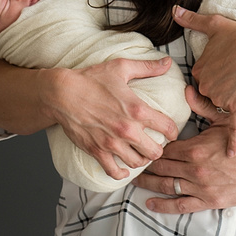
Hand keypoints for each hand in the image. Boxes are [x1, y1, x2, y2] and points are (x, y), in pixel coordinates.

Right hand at [50, 57, 181, 180]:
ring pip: (138, 163)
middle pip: (156, 152)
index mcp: (137, 109)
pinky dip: (121, 173)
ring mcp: (111, 143)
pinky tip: (123, 167)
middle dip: (159, 148)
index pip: (167, 128)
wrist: (62, 94)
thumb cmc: (91, 79)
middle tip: (156, 143)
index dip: (173, 131)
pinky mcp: (97, 151)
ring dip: (142, 160)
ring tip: (140, 153)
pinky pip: (114, 171)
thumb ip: (147, 67)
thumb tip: (167, 62)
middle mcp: (127, 130)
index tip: (171, 132)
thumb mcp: (121, 68)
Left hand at [134, 86, 235, 212]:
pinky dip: (163, 206)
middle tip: (130, 161)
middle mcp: (195, 169)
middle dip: (144, 164)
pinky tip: (149, 202)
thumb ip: (202, 106)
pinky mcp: (210, 201)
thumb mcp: (227, 118)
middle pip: (161, 167)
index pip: (165, 148)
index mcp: (196, 148)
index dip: (151, 146)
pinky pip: (181, 205)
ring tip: (133, 179)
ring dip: (148, 183)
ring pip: (167, 186)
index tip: (139, 144)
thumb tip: (185, 89)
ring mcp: (202, 187)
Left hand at [174, 5, 235, 154]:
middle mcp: (206, 87)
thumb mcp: (213, 24)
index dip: (214, 76)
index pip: (201, 81)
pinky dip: (232, 141)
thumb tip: (174, 9)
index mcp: (199, 70)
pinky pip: (233, 128)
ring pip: (222, 107)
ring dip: (231, 103)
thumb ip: (191, 20)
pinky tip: (232, 154)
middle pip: (210, 96)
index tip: (224, 69)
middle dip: (220, 91)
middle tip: (235, 79)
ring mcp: (221, 99)